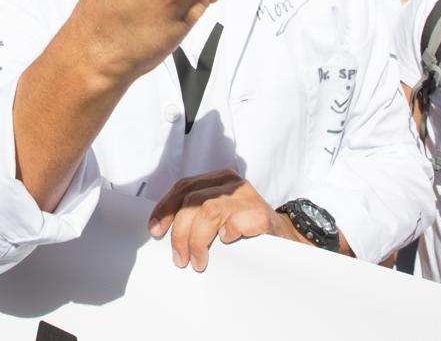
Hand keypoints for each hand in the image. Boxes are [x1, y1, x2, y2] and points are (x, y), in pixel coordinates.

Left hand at [147, 169, 300, 271]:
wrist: (286, 237)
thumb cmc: (246, 228)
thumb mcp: (219, 214)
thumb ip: (197, 213)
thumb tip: (163, 230)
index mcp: (219, 180)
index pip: (184, 187)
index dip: (165, 208)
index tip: (155, 230)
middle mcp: (232, 184)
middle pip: (193, 200)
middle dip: (179, 232)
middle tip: (180, 257)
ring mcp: (248, 198)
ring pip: (209, 210)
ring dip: (197, 240)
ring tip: (198, 261)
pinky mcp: (262, 215)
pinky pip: (236, 221)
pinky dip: (227, 232)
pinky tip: (226, 242)